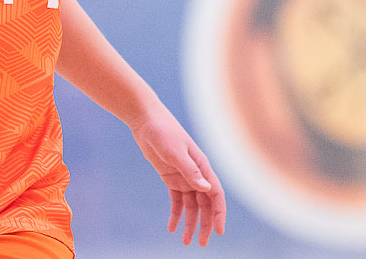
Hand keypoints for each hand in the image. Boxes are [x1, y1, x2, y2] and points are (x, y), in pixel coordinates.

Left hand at [129, 107, 226, 245]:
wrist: (146, 121)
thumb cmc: (163, 131)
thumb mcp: (175, 151)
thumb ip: (190, 170)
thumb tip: (206, 188)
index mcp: (202, 167)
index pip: (216, 194)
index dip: (219, 213)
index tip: (218, 231)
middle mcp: (196, 174)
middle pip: (205, 204)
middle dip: (204, 224)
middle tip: (201, 243)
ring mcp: (184, 177)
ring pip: (191, 206)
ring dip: (190, 223)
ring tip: (185, 241)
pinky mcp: (171, 178)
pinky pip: (177, 200)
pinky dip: (176, 214)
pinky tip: (172, 227)